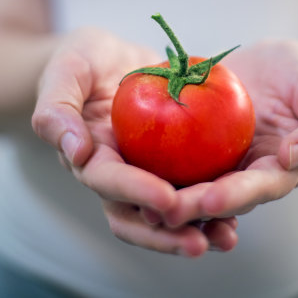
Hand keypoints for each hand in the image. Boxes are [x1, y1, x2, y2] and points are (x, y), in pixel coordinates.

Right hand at [32, 27, 236, 255]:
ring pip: (169, 208)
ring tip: (228, 236)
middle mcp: (120, 172)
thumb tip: (76, 153)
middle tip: (201, 242)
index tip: (167, 199)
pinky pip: (191, 181)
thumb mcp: (64, 73)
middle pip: (140, 214)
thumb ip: (58, 109)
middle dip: (169, 232)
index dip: (137, 193)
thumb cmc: (79, 60)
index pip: (110, 182)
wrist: (105, 56)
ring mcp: (146, 168)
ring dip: (196, 226)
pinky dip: (212, 198)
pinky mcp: (171, 157)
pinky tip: (240, 203)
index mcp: (91, 158)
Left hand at [159, 40, 297, 227]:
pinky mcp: (193, 144)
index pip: (257, 189)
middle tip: (164, 210)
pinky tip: (130, 165)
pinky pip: (173, 156)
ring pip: (190, 185)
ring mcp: (217, 161)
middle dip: (192, 208)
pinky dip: (153, 165)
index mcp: (277, 170)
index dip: (234, 197)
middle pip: (217, 196)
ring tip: (141, 202)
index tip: (210, 201)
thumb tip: (293, 158)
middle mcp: (244, 174)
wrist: (271, 62)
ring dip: (167, 198)